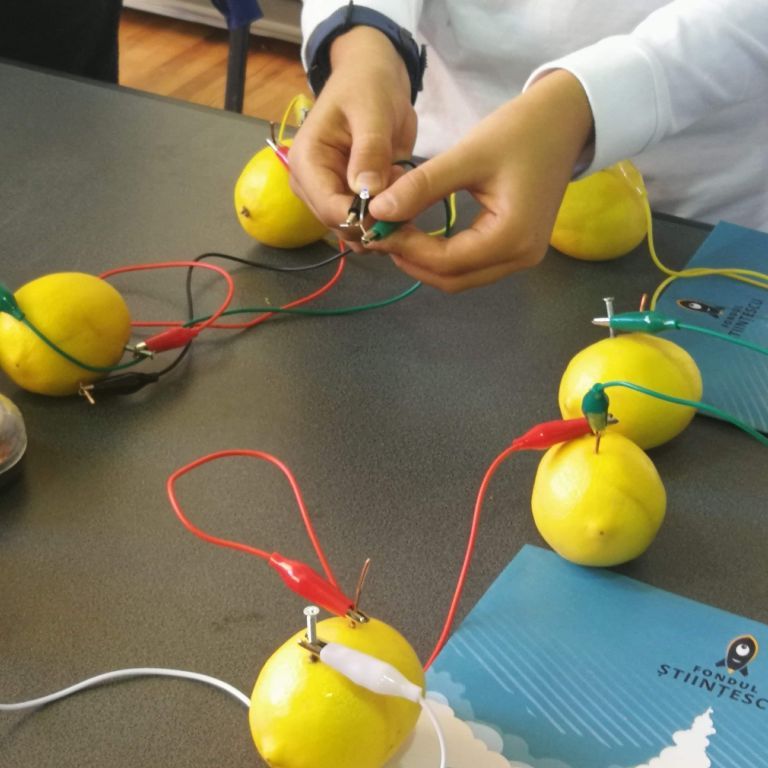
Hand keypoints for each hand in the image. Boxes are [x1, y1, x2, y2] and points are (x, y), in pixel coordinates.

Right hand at [288, 27, 416, 245]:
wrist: (373, 77)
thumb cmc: (368, 86)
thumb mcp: (373, 111)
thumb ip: (370, 150)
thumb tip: (366, 191)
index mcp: (307, 163)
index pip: (331, 210)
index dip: (365, 218)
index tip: (398, 208)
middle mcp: (311, 186)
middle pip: (342, 226)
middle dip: (378, 221)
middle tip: (410, 198)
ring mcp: (328, 195)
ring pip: (356, 231)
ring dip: (385, 222)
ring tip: (407, 193)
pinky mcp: (347, 200)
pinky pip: (366, 224)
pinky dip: (388, 220)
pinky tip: (404, 198)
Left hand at [364, 70, 594, 290]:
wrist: (566, 120)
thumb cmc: (522, 131)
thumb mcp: (468, 155)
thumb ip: (423, 186)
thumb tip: (379, 210)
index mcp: (512, 237)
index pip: (446, 261)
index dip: (406, 249)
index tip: (374, 227)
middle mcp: (520, 258)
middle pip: (452, 279)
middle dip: (412, 261)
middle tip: (380, 235)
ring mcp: (521, 257)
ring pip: (461, 278)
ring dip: (425, 263)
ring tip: (395, 234)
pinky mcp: (517, 249)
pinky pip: (472, 266)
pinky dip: (442, 257)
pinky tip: (420, 236)